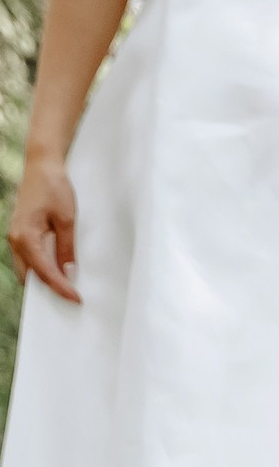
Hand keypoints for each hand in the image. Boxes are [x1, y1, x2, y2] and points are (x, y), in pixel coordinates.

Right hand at [7, 152, 80, 302]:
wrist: (41, 166)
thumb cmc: (53, 187)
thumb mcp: (67, 220)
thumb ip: (66, 248)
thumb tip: (68, 271)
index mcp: (26, 237)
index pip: (45, 272)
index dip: (61, 289)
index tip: (75, 299)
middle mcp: (16, 239)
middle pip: (31, 276)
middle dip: (49, 290)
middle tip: (70, 298)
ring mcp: (15, 236)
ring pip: (27, 269)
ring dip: (44, 280)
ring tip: (66, 288)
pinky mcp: (20, 233)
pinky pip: (28, 258)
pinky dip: (40, 268)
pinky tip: (57, 272)